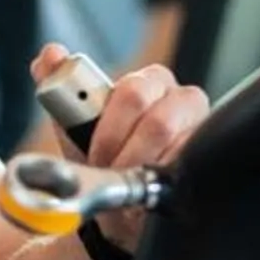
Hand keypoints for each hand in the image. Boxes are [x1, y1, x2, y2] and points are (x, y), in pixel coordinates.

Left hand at [33, 46, 206, 251]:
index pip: (134, 91)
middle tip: (109, 170)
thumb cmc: (99, 157)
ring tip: (126, 180)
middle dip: (126, 151)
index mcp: (151, 81)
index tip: (94, 154)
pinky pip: (185, 166)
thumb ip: (58, 82)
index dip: (110, 128)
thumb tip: (50, 54)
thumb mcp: (73, 123)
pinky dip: (159, 181)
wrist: (117, 204)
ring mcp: (200, 129)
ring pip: (172, 145)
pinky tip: (148, 190)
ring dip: (140, 167)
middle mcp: (183, 99)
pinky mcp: (209, 157)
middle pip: (158, 120)